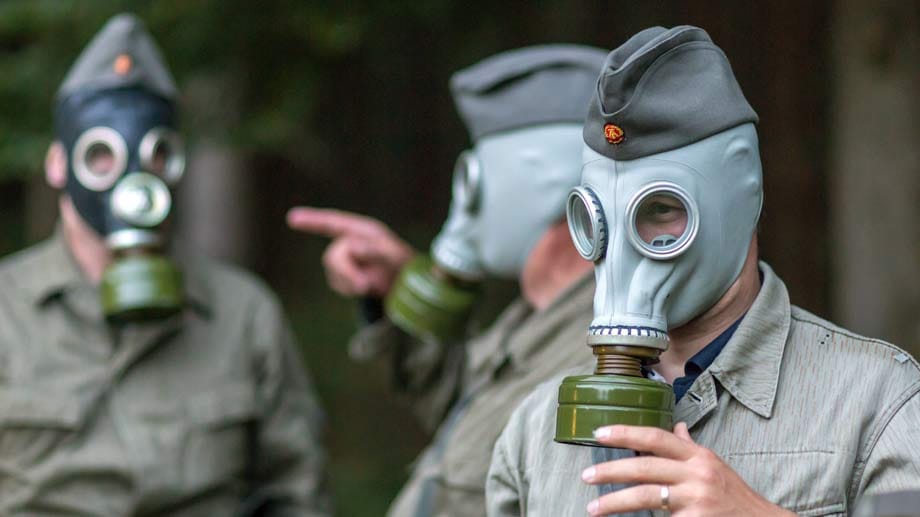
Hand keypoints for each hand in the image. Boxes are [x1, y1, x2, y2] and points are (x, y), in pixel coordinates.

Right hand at [287, 207, 414, 297]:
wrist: (406, 287)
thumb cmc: (403, 265)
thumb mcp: (394, 256)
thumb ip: (375, 250)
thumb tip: (351, 246)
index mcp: (363, 230)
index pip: (333, 223)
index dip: (312, 220)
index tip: (292, 218)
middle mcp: (350, 241)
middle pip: (333, 255)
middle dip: (345, 272)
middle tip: (364, 286)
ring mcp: (345, 259)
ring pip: (333, 271)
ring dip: (350, 281)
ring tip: (371, 286)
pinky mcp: (342, 275)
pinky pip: (337, 283)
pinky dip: (349, 288)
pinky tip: (365, 288)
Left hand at [581, 423, 794, 516]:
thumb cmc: (734, 496)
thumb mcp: (714, 465)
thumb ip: (690, 448)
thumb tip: (676, 427)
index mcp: (698, 456)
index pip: (656, 437)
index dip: (625, 433)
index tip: (599, 433)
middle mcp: (697, 474)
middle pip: (645, 467)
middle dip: (611, 471)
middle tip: (586, 477)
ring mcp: (697, 500)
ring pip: (647, 497)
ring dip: (615, 502)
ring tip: (594, 508)